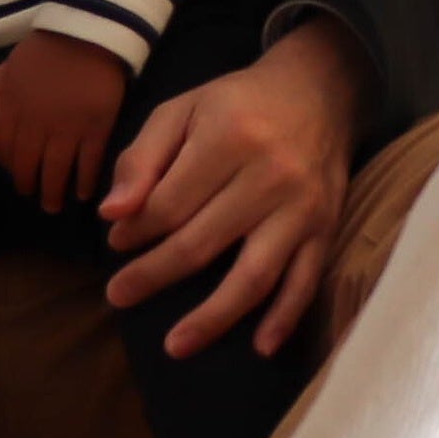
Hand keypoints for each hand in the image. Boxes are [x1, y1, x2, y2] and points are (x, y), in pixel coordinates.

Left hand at [0, 29, 132, 212]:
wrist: (88, 31)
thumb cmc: (48, 46)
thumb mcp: (11, 65)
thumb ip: (2, 91)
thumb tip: (0, 113)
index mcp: (11, 108)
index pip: (5, 149)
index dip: (10, 166)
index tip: (17, 174)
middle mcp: (35, 125)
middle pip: (28, 166)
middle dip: (30, 186)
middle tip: (35, 197)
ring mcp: (67, 129)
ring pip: (56, 172)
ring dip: (53, 193)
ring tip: (53, 206)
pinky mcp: (96, 129)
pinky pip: (88, 164)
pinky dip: (85, 183)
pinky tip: (84, 194)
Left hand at [102, 15, 365, 360]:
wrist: (318, 89)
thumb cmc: (238, 103)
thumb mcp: (182, 109)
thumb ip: (142, 157)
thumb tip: (112, 214)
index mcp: (228, 138)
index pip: (169, 203)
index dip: (136, 230)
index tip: (116, 242)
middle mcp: (269, 175)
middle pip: (201, 243)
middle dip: (153, 275)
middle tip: (117, 296)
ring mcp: (302, 207)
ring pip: (253, 275)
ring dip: (212, 318)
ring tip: (175, 347)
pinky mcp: (326, 228)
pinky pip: (305, 281)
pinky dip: (285, 318)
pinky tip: (261, 348)